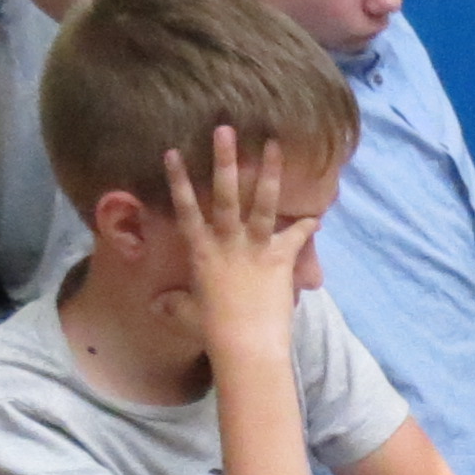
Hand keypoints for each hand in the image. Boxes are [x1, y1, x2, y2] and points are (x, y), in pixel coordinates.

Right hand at [154, 130, 313, 367]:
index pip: (186, 209)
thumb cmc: (214, 332)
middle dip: (225, 160)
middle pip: (225, 194)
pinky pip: (296, 237)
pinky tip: (318, 214)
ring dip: (270, 173)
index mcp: (202, 252)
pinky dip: (307, 226)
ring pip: (263, 203)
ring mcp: (256, 249)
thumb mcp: (187, 315)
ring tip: (275, 145)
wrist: (246, 347)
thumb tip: (155, 305)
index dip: (179, 181)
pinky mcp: (281, 261)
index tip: (172, 152)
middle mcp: (228, 243)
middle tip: (225, 128)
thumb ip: (172, 304)